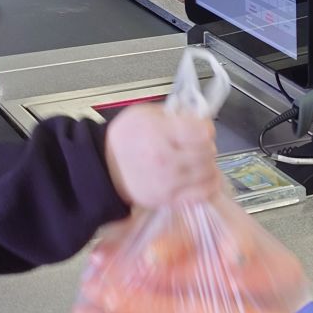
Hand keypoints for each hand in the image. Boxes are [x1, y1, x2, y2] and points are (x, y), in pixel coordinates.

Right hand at [104, 106, 219, 207]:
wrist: (104, 168)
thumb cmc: (125, 138)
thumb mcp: (145, 113)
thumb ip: (174, 115)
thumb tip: (198, 119)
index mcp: (158, 133)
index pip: (203, 131)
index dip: (205, 127)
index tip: (200, 128)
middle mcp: (165, 160)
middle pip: (207, 151)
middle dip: (206, 145)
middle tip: (197, 145)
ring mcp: (168, 182)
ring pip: (208, 172)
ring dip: (208, 164)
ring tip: (198, 160)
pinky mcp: (169, 200)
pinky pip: (202, 193)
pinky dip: (208, 184)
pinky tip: (202, 177)